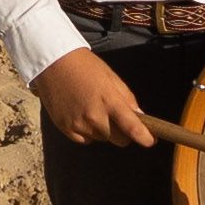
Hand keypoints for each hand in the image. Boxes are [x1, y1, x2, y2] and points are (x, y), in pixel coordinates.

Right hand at [32, 46, 151, 146]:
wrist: (54, 63)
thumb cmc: (85, 67)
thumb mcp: (111, 78)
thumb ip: (127, 99)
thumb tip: (141, 117)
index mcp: (110, 101)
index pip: (132, 128)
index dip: (145, 138)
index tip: (150, 141)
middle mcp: (94, 116)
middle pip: (119, 140)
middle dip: (122, 133)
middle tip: (116, 118)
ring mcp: (79, 124)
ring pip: (102, 139)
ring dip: (103, 130)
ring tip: (92, 108)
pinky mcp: (66, 128)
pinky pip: (84, 140)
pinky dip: (87, 132)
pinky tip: (81, 114)